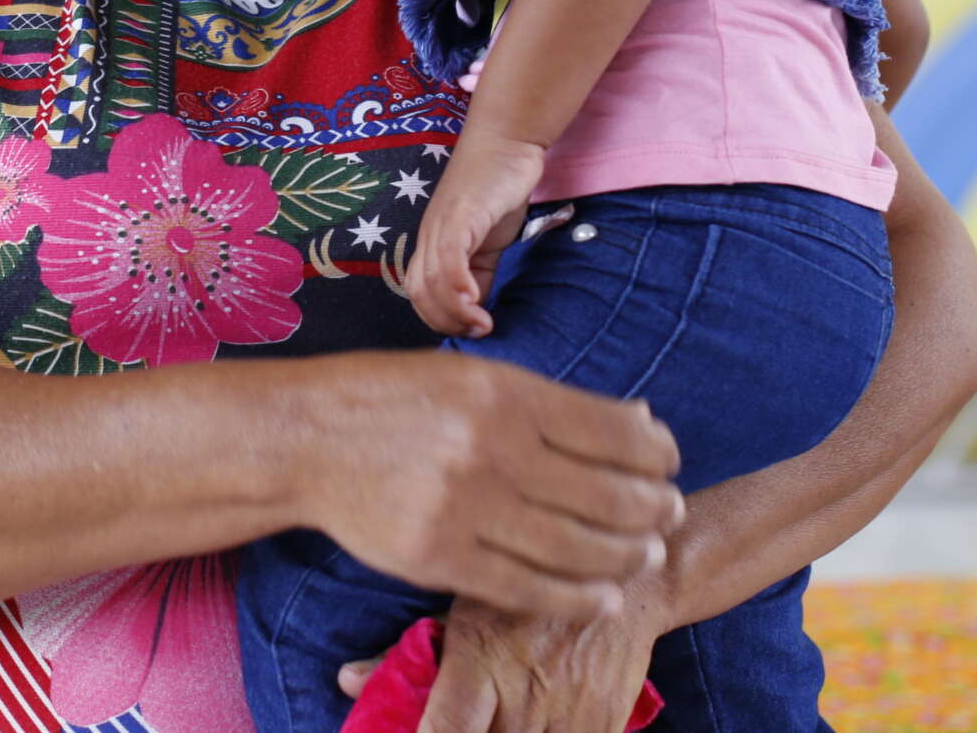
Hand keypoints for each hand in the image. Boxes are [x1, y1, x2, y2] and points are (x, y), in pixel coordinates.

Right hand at [300, 351, 683, 620]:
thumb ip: (552, 403)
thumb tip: (640, 423)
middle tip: (668, 514)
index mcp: (505, 394)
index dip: (656, 453)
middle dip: (653, 508)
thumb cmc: (395, 401)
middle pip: (607, 494)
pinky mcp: (439, 558)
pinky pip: (527, 589)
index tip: (669, 464)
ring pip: (577, 549)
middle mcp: (490, 449)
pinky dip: (576, 598)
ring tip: (643, 554)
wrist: (308, 438)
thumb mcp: (473, 377)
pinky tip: (602, 596)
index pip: (612, 431)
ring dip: (625, 556)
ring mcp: (465, 508)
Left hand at [337, 586, 673, 732]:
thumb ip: (409, 653)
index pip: (444, 729)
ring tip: (495, 716)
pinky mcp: (605, 724)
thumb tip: (347, 681)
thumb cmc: (526, 585)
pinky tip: (531, 720)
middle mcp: (526, 694)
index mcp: (483, 660)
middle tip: (457, 721)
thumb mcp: (463, 601)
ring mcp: (570, 715)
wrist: (625, 577)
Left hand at [407, 131, 542, 336]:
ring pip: (432, 279)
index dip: (439, 318)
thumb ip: (480, 272)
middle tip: (477, 332)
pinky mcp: (461, 213)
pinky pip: (451, 256)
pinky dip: (458, 284)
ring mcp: (442, 223)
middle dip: (446, 321)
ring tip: (481, 323)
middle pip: (419, 291)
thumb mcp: (488, 241)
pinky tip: (476, 298)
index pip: (419, 293)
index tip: (470, 331)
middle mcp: (430, 235)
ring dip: (455, 310)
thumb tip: (478, 307)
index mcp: (433, 244)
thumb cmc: (496, 189)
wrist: (507, 142)